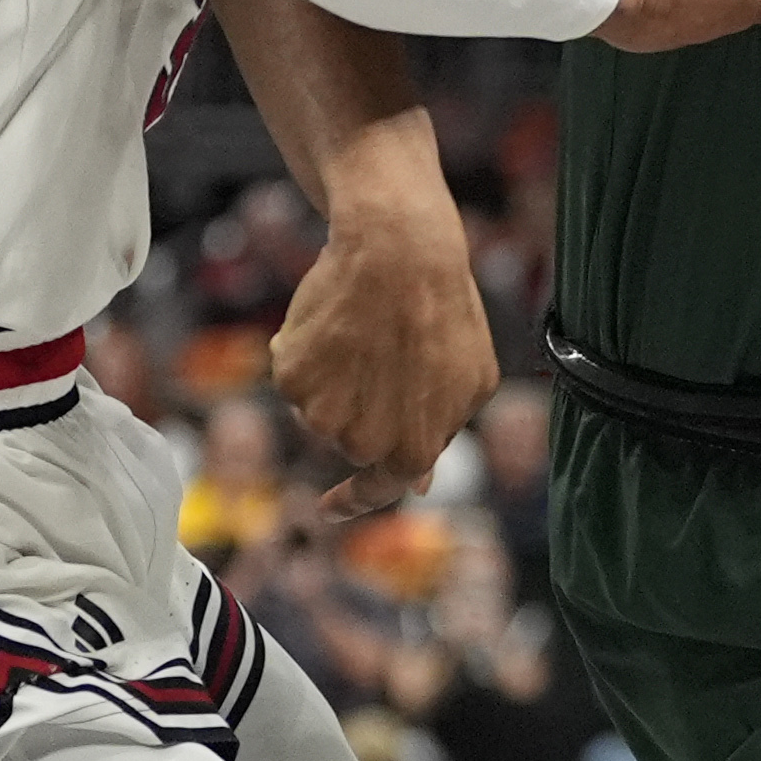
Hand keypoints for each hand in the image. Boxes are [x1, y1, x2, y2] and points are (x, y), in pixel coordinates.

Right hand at [267, 211, 497, 515]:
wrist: (398, 252)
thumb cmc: (444, 311)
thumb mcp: (469, 380)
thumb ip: (442, 432)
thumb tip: (416, 483)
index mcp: (413, 450)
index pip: (377, 489)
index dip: (351, 500)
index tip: (328, 508)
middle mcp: (363, 442)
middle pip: (348, 440)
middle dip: (361, 408)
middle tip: (384, 355)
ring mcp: (322, 413)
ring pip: (317, 410)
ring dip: (334, 380)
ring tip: (364, 332)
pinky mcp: (291, 378)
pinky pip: (294, 378)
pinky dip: (308, 355)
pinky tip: (336, 321)